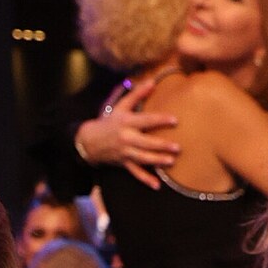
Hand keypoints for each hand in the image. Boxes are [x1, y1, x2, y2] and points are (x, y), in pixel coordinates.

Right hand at [76, 74, 179, 188]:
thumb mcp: (120, 106)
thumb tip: (152, 81)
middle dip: (162, 145)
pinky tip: (156, 185)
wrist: (89, 141)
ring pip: (143, 158)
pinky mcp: (124, 163)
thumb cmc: (108, 121)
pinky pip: (135, 173)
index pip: (146, 120)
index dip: (160, 120)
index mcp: (126, 122)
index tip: (175, 120)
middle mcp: (126, 138)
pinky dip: (145, 179)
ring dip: (157, 160)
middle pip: (146, 142)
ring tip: (171, 161)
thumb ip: (136, 94)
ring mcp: (125, 152)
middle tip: (177, 147)